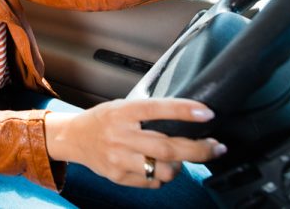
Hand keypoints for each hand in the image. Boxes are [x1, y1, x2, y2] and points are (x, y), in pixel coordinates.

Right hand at [45, 98, 225, 187]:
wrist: (73, 138)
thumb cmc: (102, 120)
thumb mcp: (122, 106)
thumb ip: (147, 112)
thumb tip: (186, 116)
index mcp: (122, 112)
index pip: (157, 109)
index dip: (184, 111)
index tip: (207, 113)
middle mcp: (120, 135)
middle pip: (167, 147)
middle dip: (198, 149)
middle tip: (216, 147)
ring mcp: (118, 158)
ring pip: (162, 169)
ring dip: (180, 166)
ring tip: (181, 159)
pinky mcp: (118, 176)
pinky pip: (151, 181)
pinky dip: (161, 176)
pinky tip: (160, 167)